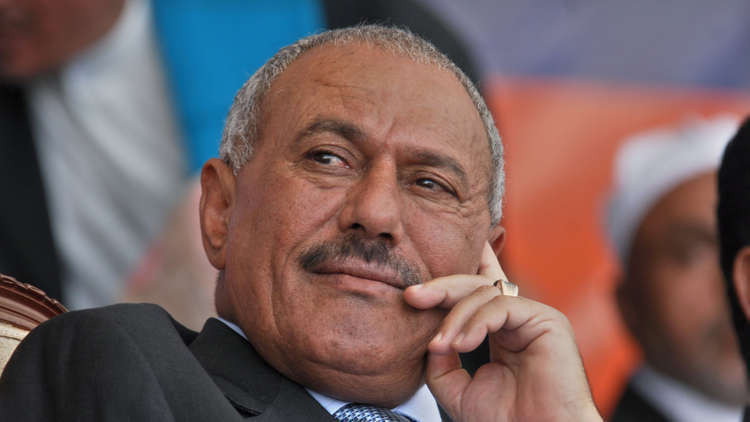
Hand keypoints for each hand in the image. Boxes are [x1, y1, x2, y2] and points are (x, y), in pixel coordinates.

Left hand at [403, 243, 601, 421]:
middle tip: (412, 297)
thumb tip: (430, 338)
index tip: (410, 296)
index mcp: (497, 330)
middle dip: (441, 288)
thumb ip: (439, 363)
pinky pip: (504, 305)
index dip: (445, 283)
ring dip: (455, 316)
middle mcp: (515, 320)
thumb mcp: (456, 391)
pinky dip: (477, 322)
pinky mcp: (547, 320)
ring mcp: (532, 317)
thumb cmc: (506, 421)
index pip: (473, 291)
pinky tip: (462, 345)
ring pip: (486, 292)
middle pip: (475, 284)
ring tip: (442, 346)